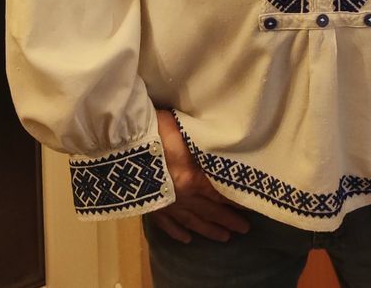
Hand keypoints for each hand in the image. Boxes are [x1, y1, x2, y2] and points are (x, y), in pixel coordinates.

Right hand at [148, 109, 251, 243]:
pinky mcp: (150, 207)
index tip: (251, 208)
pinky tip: (187, 239)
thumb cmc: (154, 132)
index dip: (236, 201)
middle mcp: (183, 196)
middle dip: (229, 220)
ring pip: (192, 221)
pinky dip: (178, 232)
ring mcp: (166, 204)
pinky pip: (167, 224)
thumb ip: (202, 141)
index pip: (220, 193)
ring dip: (209, 230)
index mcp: (193, 178)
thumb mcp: (184, 131)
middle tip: (245, 230)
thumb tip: (221, 140)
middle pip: (210, 211)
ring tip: (225, 238)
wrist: (119, 148)